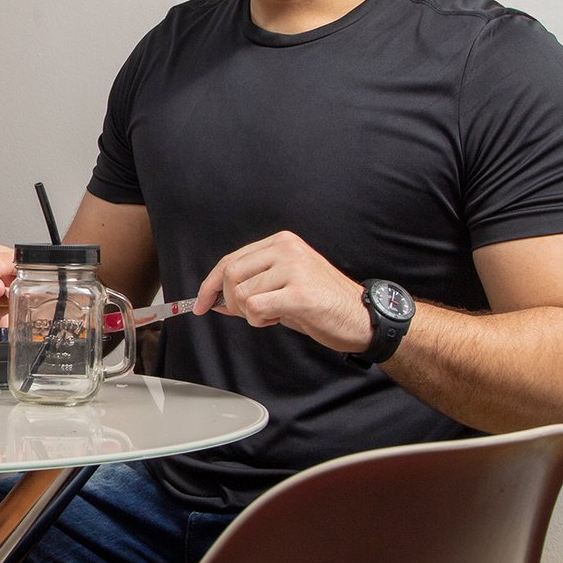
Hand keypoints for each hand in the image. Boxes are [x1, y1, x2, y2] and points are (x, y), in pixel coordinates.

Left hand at [195, 231, 373, 353]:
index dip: (210, 284)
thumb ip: (250, 288)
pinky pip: (256, 308)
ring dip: (250, 314)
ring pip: (241, 293)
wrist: (362, 318)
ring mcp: (294, 268)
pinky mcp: (299, 292)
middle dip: (230, 301)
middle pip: (230, 274)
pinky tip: (279, 318)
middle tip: (250, 314)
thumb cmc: (323, 304)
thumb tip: (214, 300)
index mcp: (281, 242)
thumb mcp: (283, 287)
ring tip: (274, 313)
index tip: (200, 304)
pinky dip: (259, 320)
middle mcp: (286, 249)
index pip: (230, 260)